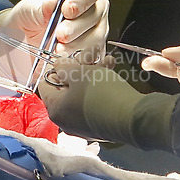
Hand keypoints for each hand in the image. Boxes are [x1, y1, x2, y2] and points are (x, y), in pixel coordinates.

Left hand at [0, 0, 108, 79]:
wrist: (23, 42)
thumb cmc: (29, 19)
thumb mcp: (27, 10)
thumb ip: (39, 8)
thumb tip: (51, 4)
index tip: (67, 10)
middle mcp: (92, 9)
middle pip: (96, 15)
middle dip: (76, 27)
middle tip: (60, 35)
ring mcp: (96, 31)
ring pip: (97, 38)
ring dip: (77, 46)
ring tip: (58, 50)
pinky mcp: (94, 52)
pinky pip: (94, 58)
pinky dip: (79, 61)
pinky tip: (64, 61)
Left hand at [38, 45, 175, 149]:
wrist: (134, 118)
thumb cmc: (103, 95)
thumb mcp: (80, 73)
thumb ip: (65, 67)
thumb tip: (58, 65)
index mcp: (55, 109)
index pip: (45, 84)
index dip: (56, 68)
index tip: (68, 59)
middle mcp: (66, 120)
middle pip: (66, 87)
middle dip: (79, 67)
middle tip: (91, 54)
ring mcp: (83, 124)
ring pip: (83, 92)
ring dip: (93, 73)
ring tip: (107, 60)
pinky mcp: (99, 124)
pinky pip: (94, 101)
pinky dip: (100, 86)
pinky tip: (111, 71)